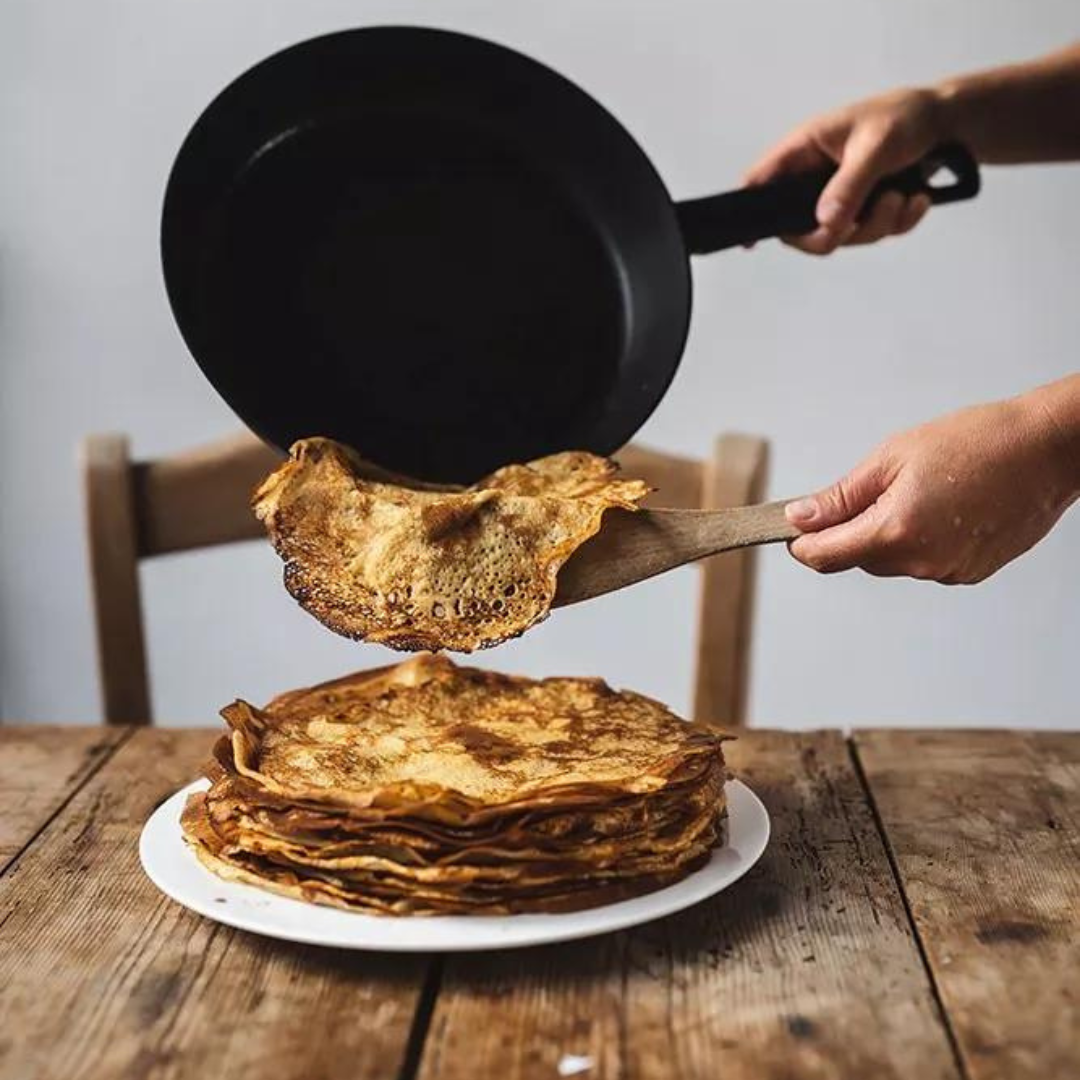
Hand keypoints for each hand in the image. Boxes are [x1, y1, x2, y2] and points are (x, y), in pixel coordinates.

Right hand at [745, 87, 948, 253]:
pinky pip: (872, 235)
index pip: (761, 183)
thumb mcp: (877, 145)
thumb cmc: (908, 116)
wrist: (953, 124)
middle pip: (797, 228)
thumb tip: (825, 223)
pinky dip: (898, 223)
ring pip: (839, 237)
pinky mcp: (865, 210)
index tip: (750, 242)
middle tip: (861, 221)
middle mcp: (815, 178)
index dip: (750, 211)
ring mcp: (839, 197)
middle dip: (834, 232)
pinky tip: (916, 198)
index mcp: (805, 150)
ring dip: (877, 224)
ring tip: (902, 196)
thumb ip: (849, 185)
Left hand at [784, 389, 1079, 582]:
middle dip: (847, 533)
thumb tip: (800, 518)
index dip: (801, 542)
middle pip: (856, 560)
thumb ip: (841, 496)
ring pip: (891, 562)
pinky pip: (924, 562)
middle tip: (865, 492)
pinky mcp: (970, 572)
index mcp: (895, 531)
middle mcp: (921, 562)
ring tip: (916, 492)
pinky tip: (942, 507)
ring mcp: (948, 571)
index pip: (824, 556)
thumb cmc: (975, 441)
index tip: (794, 526)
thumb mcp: (891, 457)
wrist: (1046, 450)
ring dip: (885, 536)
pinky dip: (919, 540)